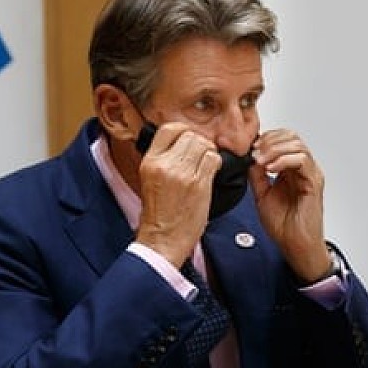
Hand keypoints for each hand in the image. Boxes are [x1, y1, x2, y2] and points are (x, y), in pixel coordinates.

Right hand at [135, 122, 221, 266]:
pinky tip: (211, 173)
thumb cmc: (158, 214)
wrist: (163, 239)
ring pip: (204, 145)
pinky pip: (214, 160)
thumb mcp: (150, 179)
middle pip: (190, 135)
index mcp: (150, 162)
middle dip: (199, 143)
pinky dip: (216, 164)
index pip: (170, 128)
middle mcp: (165, 165)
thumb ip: (164, 160)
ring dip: (209, 152)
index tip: (188, 140)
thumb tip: (182, 143)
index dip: (184, 131)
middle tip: (200, 156)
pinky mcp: (199, 184)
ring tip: (206, 165)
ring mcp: (183, 174)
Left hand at [248, 129, 331, 282]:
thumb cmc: (284, 226)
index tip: (251, 148)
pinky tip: (271, 168)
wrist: (295, 246)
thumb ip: (257, 175)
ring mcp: (310, 174)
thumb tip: (249, 158)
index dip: (266, 138)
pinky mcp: (314, 183)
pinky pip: (302, 160)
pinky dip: (284, 159)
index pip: (283, 139)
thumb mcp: (261, 195)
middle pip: (291, 136)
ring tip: (261, 160)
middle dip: (270, 140)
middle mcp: (303, 169)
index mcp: (291, 169)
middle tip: (255, 152)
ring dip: (275, 149)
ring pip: (297, 144)